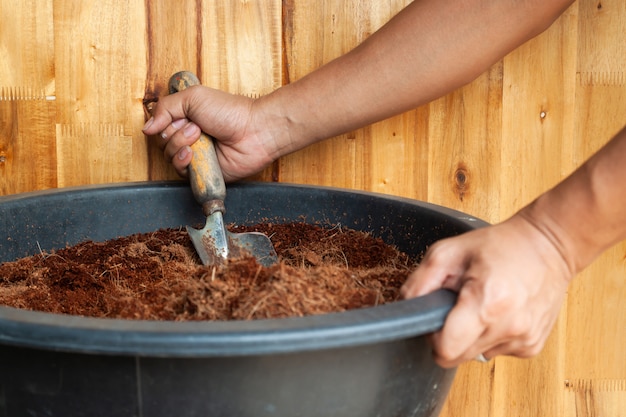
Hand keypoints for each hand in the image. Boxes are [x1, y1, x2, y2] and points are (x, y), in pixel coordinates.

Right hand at [142, 85, 276, 180]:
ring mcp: (196, 155)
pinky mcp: (202, 172)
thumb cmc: (230, 111)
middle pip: (162, 141)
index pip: (160, 124)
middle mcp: (189, 137)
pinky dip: (182, 162)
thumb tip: (147, 128)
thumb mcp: (193, 97)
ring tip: (200, 137)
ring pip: (168, 157)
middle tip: (196, 127)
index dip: (165, 121)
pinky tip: (192, 155)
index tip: (181, 117)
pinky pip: (180, 172)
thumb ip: (165, 108)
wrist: (253, 131)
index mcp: (187, 118)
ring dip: (180, 145)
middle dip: (175, 133)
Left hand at [400, 213, 571, 367]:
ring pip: (475, 356)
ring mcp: (523, 340)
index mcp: (486, 303)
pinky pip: (495, 351)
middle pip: (458, 357)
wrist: (549, 246)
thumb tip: (406, 309)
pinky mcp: (531, 346)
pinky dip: (491, 335)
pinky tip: (499, 311)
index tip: (437, 317)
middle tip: (457, 305)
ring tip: (482, 303)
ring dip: (471, 335)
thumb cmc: (500, 245)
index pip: (445, 351)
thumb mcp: (448, 252)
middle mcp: (508, 327)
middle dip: (450, 335)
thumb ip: (419, 283)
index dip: (433, 337)